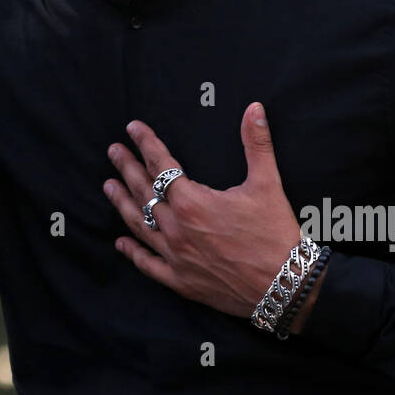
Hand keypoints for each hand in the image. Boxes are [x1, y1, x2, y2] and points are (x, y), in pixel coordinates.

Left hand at [103, 102, 320, 329]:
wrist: (286, 286)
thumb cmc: (276, 235)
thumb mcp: (268, 183)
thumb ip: (256, 143)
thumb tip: (254, 108)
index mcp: (192, 202)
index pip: (161, 165)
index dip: (146, 144)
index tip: (133, 128)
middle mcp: (177, 229)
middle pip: (143, 192)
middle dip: (126, 168)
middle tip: (113, 151)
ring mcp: (176, 257)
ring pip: (139, 226)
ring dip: (121, 203)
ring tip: (108, 185)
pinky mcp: (181, 282)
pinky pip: (149, 265)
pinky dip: (133, 252)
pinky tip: (121, 242)